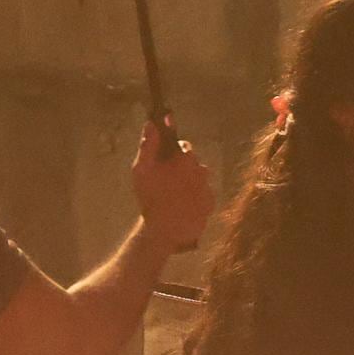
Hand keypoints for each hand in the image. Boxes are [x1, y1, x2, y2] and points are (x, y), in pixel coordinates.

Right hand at [133, 118, 215, 250]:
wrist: (165, 231)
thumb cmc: (150, 197)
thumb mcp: (142, 169)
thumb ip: (147, 145)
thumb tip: (151, 123)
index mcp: (186, 160)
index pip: (184, 147)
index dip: (175, 152)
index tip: (167, 160)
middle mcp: (202, 171)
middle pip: (193, 164)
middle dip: (183, 168)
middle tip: (167, 181)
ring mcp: (208, 188)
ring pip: (200, 179)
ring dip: (190, 183)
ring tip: (175, 195)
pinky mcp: (211, 204)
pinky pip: (204, 195)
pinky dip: (195, 198)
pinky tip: (183, 205)